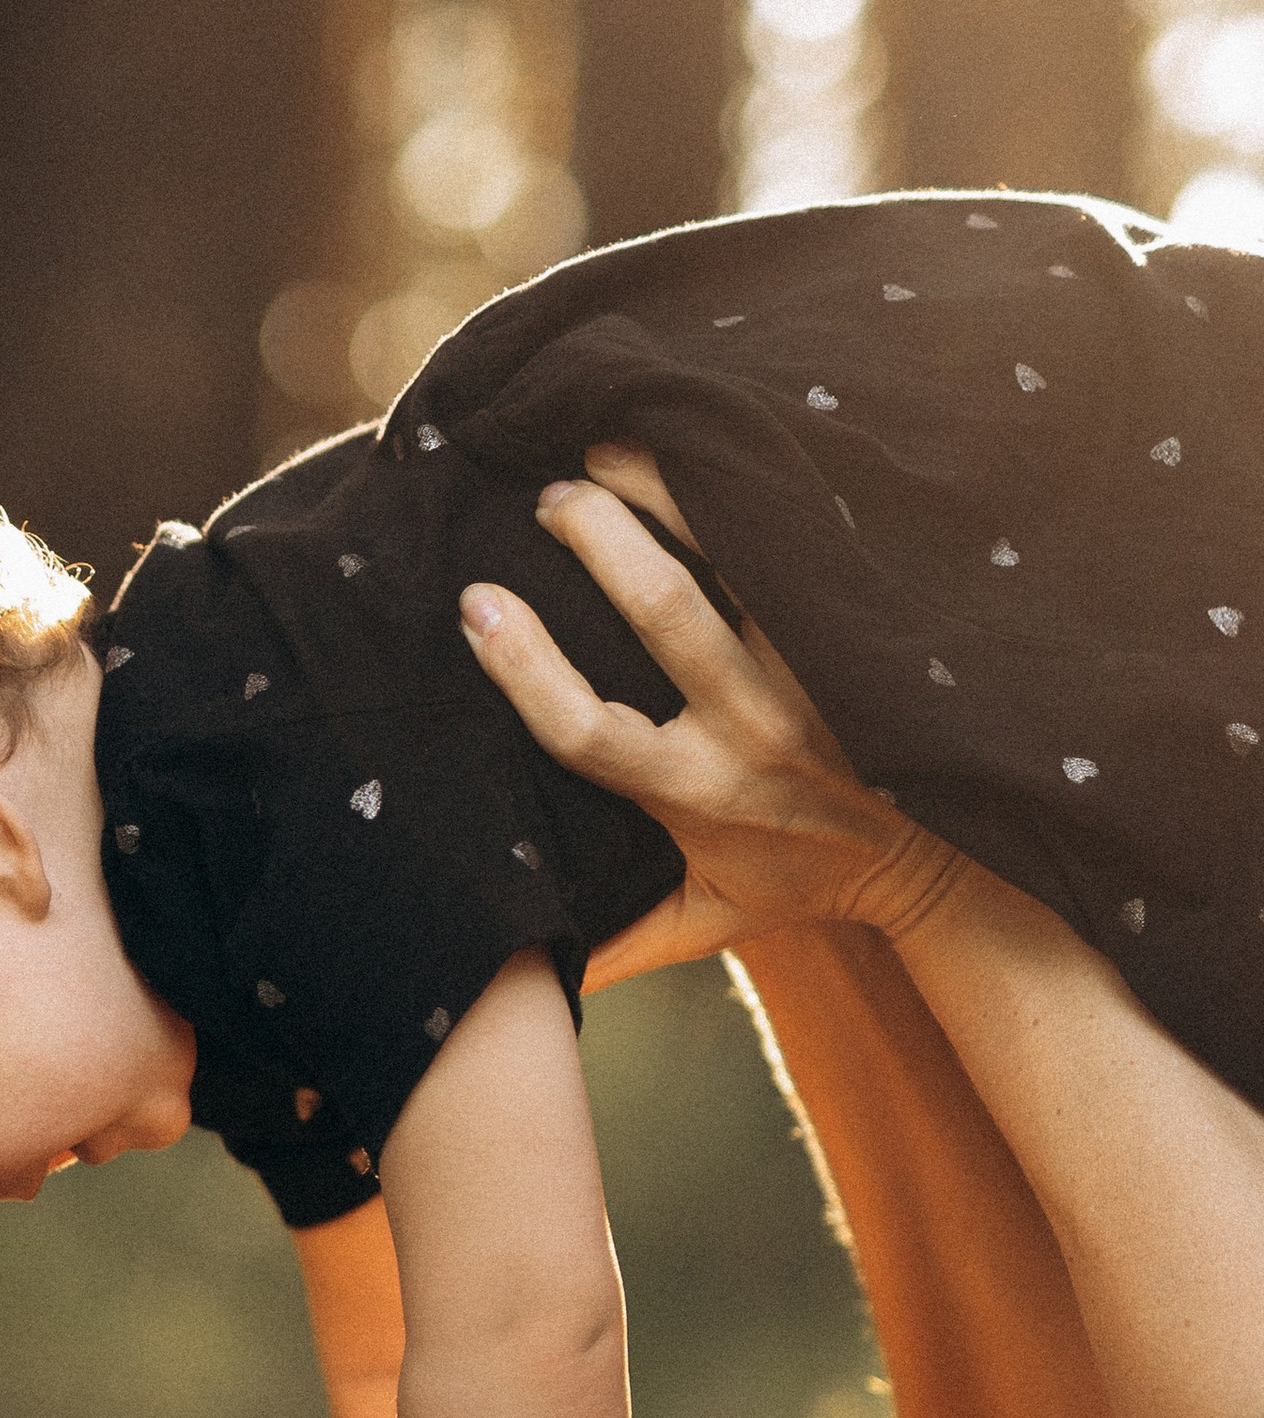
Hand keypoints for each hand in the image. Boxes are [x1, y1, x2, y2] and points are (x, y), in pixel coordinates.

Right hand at [460, 469, 967, 960]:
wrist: (940, 857)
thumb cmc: (802, 886)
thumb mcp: (704, 925)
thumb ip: (614, 945)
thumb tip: (517, 975)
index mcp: (695, 796)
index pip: (588, 731)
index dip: (525, 667)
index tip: (477, 605)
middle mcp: (751, 728)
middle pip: (665, 608)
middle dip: (597, 535)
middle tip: (548, 495)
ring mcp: (810, 670)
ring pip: (740, 554)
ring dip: (671, 487)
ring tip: (614, 443)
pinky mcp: (854, 630)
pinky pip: (794, 544)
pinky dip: (749, 491)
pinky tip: (706, 443)